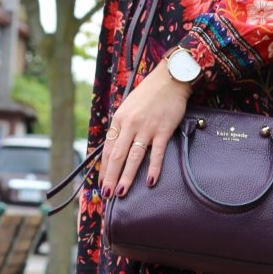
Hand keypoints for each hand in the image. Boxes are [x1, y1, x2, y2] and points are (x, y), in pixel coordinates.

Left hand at [99, 61, 191, 197]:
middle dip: (111, 177)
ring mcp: (146, 128)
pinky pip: (156, 152)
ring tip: (121, 192)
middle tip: (107, 194)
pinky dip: (153, 167)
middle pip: (117, 156)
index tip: (102, 184)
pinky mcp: (163, 130)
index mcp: (119, 119)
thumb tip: (115, 148)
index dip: (104, 168)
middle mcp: (130, 124)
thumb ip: (122, 127)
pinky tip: (150, 181)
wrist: (169, 79)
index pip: (108, 149)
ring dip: (127, 176)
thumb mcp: (128, 108)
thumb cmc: (149, 95)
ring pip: (133, 157)